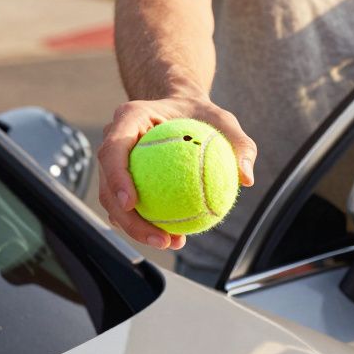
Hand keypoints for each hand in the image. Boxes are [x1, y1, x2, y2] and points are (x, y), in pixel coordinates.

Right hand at [97, 94, 256, 249]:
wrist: (184, 111)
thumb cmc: (201, 114)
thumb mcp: (225, 120)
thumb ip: (239, 143)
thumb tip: (246, 178)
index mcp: (129, 118)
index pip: (112, 150)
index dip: (116, 178)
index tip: (132, 203)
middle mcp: (114, 140)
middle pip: (107, 185)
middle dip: (127, 218)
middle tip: (159, 238)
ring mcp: (115, 163)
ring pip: (114, 202)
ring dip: (137, 228)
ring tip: (170, 242)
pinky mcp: (122, 180)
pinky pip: (128, 207)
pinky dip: (146, 223)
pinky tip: (174, 237)